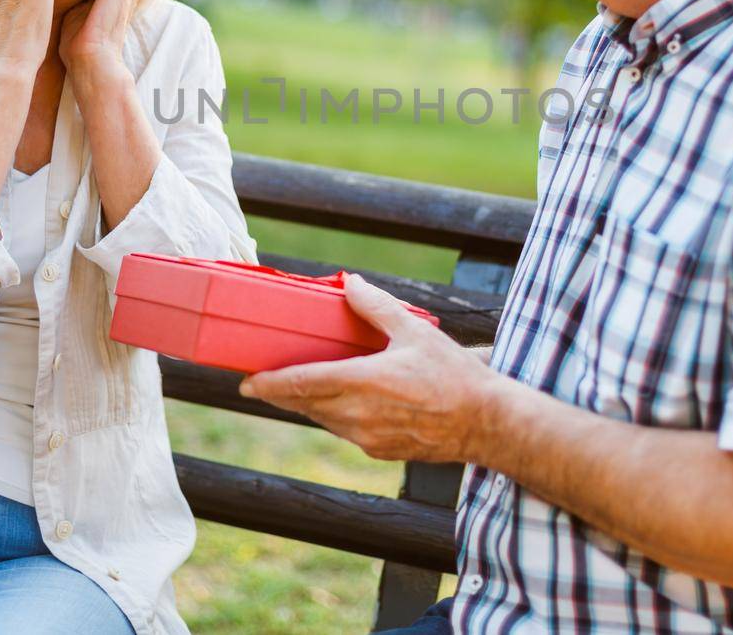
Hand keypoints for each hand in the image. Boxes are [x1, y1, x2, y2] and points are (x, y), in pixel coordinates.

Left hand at [239, 274, 506, 463]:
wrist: (486, 424)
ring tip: (297, 386)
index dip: (270, 384)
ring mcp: (368, 437)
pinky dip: (334, 415)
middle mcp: (359, 415)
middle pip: (306, 404)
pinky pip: (345, 431)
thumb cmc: (454, 376)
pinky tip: (340, 401)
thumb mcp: (415, 332)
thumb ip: (376, 307)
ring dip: (308, 403)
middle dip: (281, 392)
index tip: (247, 383)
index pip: (303, 384)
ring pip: (323, 419)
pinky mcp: (380, 450)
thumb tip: (349, 283)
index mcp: (364, 382)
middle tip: (260, 381)